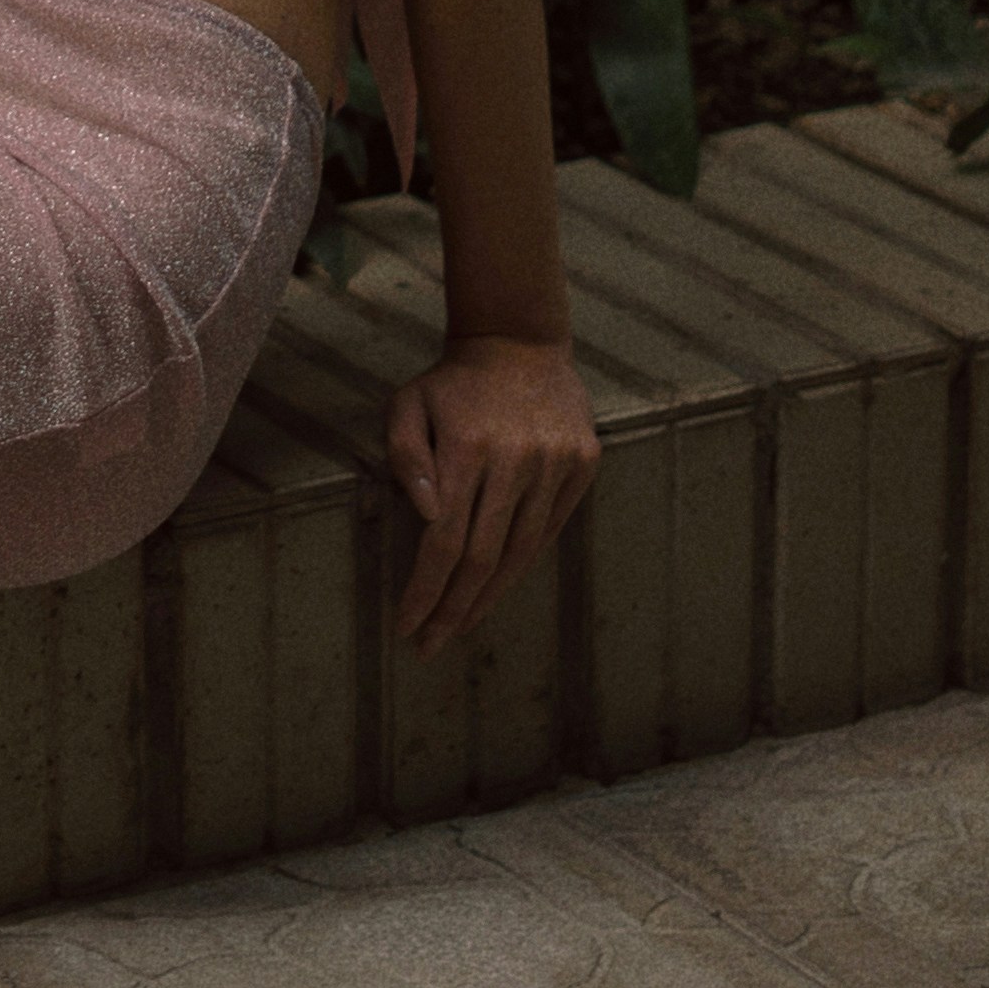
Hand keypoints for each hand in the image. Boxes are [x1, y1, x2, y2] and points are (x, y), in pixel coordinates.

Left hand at [384, 337, 595, 655]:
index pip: (445, 541)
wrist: (519, 341)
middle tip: (428, 646)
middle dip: (452, 609)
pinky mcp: (582, 465)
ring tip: (459, 627)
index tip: (406, 627)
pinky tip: (495, 587)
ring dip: (488, 597)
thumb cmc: (451, 384)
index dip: (425, 591)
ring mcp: (555, 463)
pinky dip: (521, 562)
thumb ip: (407, 459)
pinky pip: (548, 528)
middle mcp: (517, 460)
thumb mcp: (407, 405)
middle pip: (483, 557)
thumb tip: (427, 519)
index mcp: (469, 447)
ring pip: (521, 550)